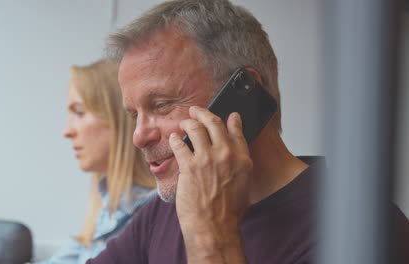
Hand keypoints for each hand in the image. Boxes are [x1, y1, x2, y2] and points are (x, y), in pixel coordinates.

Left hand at [169, 106, 252, 262]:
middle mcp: (226, 155)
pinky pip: (179, 145)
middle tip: (196, 110)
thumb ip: (239, 164)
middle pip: (214, 123)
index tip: (230, 114)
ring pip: (195, 128)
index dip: (232, 119)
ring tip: (183, 123)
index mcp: (242, 159)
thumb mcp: (243, 185)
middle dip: (203, 113)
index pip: (237, 131)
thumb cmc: (228, 211)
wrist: (214, 227)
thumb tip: (233, 154)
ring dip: (187, 123)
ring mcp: (207, 159)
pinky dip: (175, 140)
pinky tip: (174, 139)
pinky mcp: (189, 166)